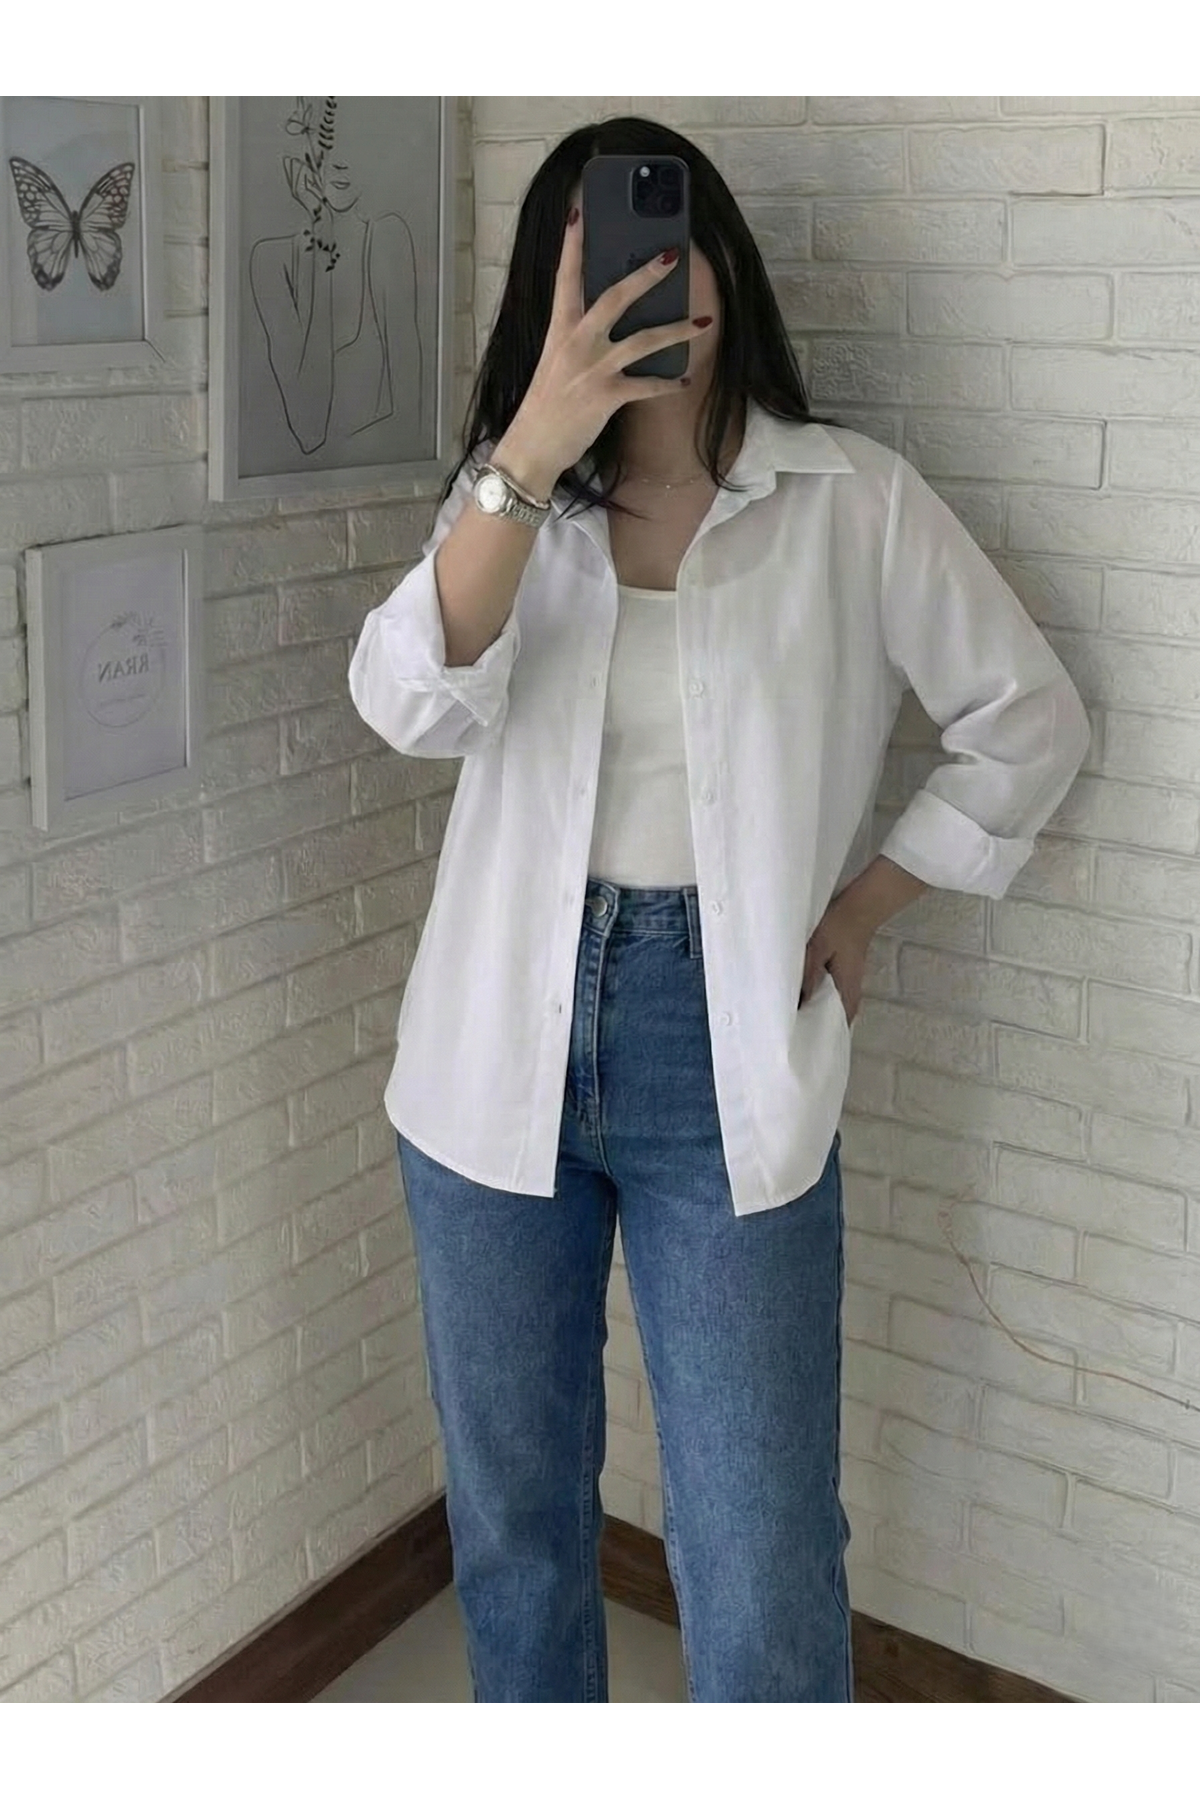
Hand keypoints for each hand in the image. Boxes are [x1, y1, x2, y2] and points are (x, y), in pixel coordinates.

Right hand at [494, 210, 712, 500]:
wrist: (532, 447)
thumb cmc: (544, 405)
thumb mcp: (555, 362)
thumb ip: (577, 338)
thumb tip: (607, 322)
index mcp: (559, 330)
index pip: (565, 279)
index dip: (572, 246)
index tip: (579, 213)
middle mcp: (576, 342)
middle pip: (615, 298)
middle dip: (646, 276)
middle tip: (672, 256)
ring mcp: (592, 369)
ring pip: (643, 340)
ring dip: (677, 330)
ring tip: (703, 321)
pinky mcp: (606, 397)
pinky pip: (646, 386)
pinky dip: (667, 383)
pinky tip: (683, 379)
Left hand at [800, 896, 873, 1025]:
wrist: (860, 908)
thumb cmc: (840, 926)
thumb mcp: (818, 946)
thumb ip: (810, 972)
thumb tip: (801, 999)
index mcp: (847, 989)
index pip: (837, 1025)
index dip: (821, 1037)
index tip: (802, 1043)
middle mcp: (851, 991)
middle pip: (835, 1021)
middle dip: (816, 1029)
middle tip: (792, 1035)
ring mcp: (849, 984)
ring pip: (833, 1009)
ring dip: (817, 1015)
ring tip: (794, 1022)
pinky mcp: (845, 976)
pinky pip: (832, 997)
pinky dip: (819, 1001)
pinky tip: (803, 999)